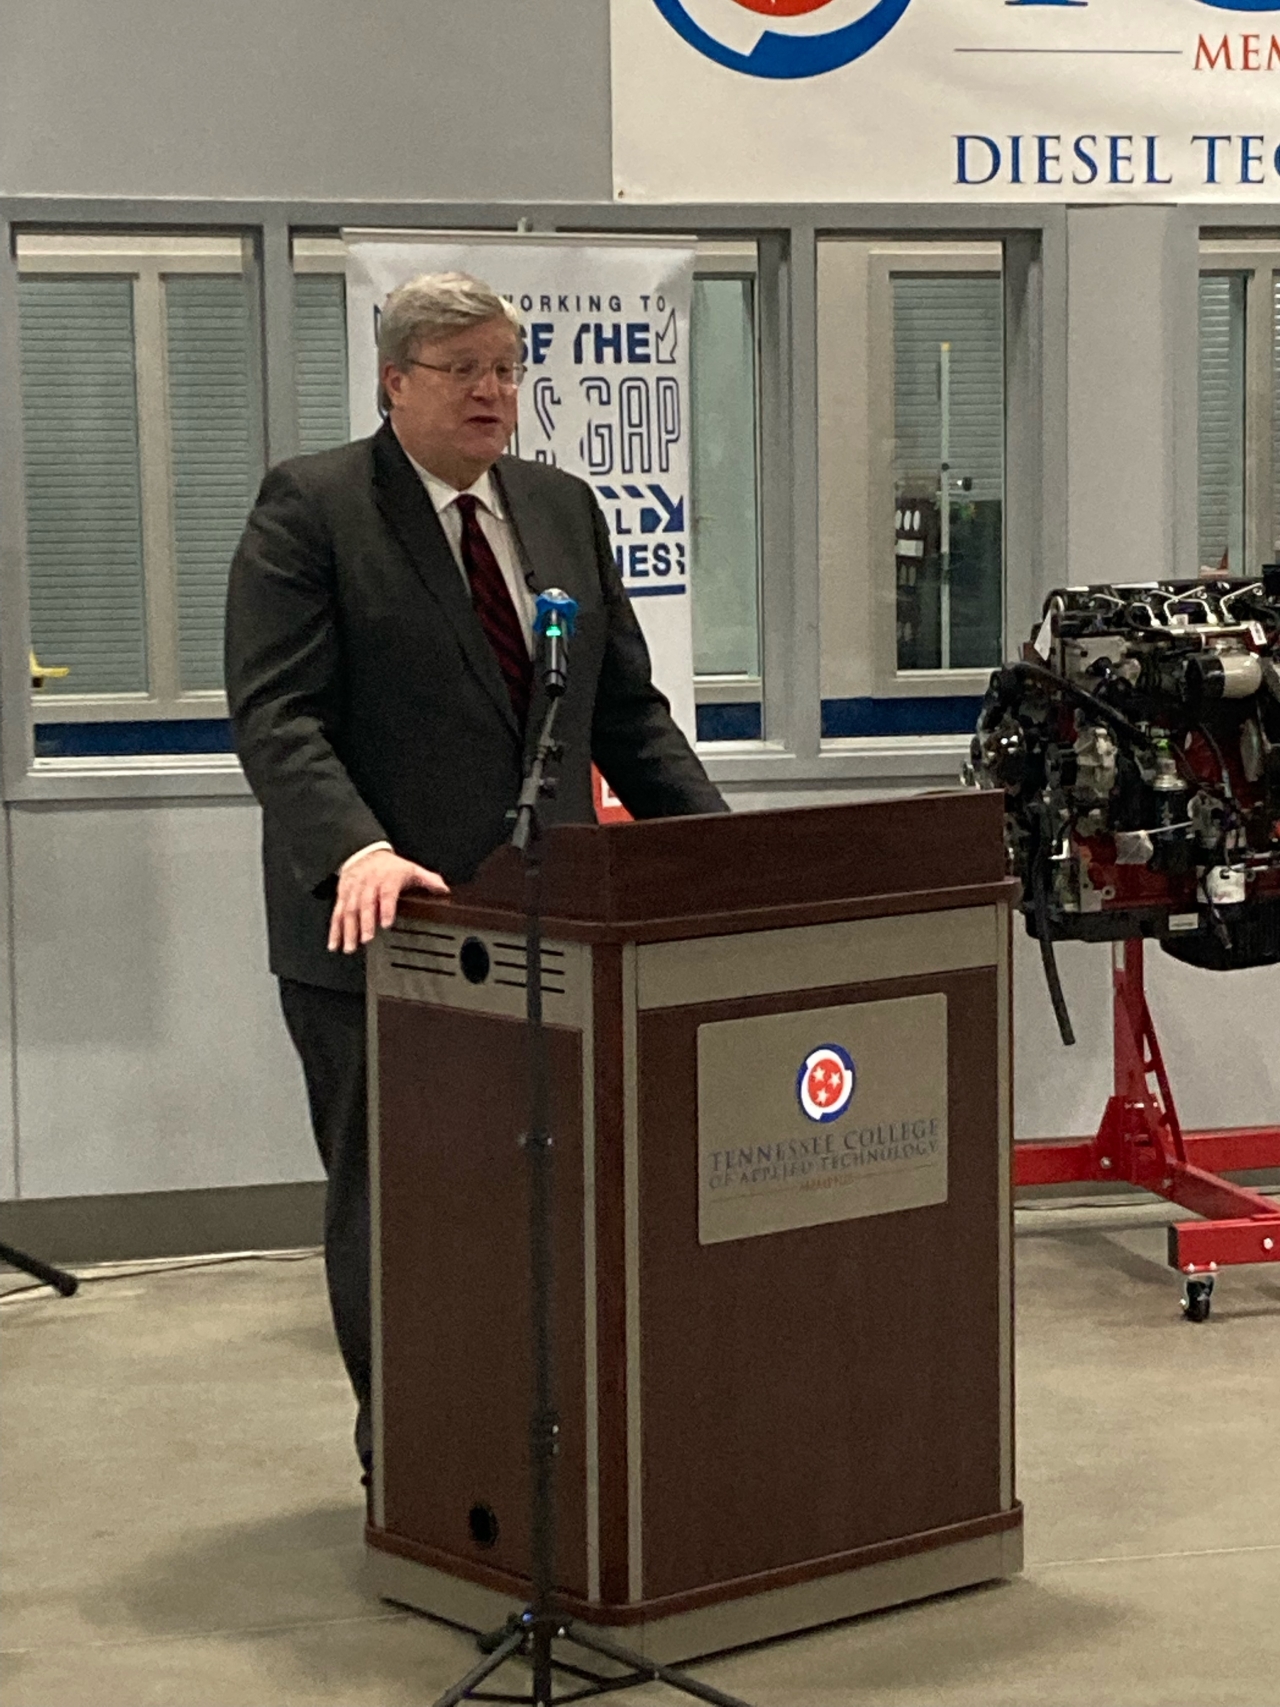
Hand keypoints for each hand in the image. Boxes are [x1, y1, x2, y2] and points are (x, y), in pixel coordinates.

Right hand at [327, 849, 448, 953]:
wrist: (364, 853)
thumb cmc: (390, 866)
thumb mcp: (410, 869)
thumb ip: (427, 880)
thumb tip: (444, 890)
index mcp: (387, 878)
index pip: (386, 893)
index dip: (386, 908)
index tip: (386, 923)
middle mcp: (369, 884)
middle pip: (365, 903)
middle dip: (365, 922)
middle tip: (367, 939)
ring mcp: (354, 890)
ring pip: (349, 910)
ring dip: (348, 929)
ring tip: (350, 946)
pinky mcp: (343, 895)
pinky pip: (337, 913)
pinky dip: (334, 929)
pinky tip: (335, 943)